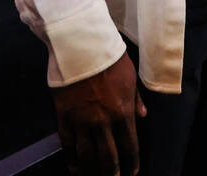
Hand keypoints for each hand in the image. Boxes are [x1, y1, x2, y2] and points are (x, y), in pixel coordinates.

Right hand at [52, 53, 146, 174]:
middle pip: (108, 159)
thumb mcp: (130, 76)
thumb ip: (136, 99)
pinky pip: (67, 144)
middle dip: (112, 174)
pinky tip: (74, 166)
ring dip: (92, 171)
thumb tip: (143, 115)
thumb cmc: (108, 57)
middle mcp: (103, 123)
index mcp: (123, 113)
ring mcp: (81, 121)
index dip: (131, 164)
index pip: (129, 148)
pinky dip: (71, 158)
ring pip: (87, 156)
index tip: (131, 172)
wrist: (80, 44)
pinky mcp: (63, 116)